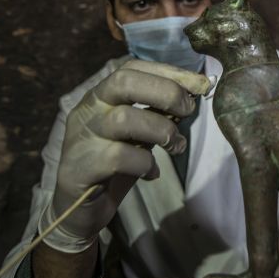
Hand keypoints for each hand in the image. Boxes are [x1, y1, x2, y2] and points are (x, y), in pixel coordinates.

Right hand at [39, 59, 211, 252]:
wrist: (78, 209)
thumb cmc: (113, 166)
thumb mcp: (138, 134)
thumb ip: (157, 114)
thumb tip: (193, 95)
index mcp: (101, 96)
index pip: (132, 67)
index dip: (168, 71)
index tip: (200, 84)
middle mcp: (88, 109)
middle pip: (124, 82)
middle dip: (166, 92)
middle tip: (188, 111)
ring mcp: (82, 136)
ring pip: (124, 118)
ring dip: (162, 131)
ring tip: (175, 146)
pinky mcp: (81, 166)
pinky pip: (120, 157)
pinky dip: (145, 164)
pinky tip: (152, 173)